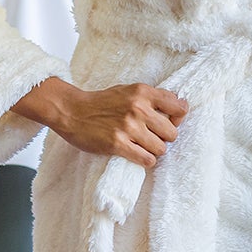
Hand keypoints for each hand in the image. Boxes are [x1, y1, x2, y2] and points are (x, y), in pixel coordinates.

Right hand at [11, 78, 188, 168]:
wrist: (71, 111)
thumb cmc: (101, 102)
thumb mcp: (127, 91)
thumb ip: (150, 98)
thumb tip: (177, 110)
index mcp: (142, 92)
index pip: (179, 107)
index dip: (178, 118)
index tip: (169, 121)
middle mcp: (138, 108)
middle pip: (172, 133)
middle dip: (164, 138)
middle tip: (152, 137)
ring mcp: (128, 127)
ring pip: (161, 149)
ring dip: (154, 151)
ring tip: (143, 147)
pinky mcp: (118, 144)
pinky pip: (147, 159)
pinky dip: (146, 160)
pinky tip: (137, 155)